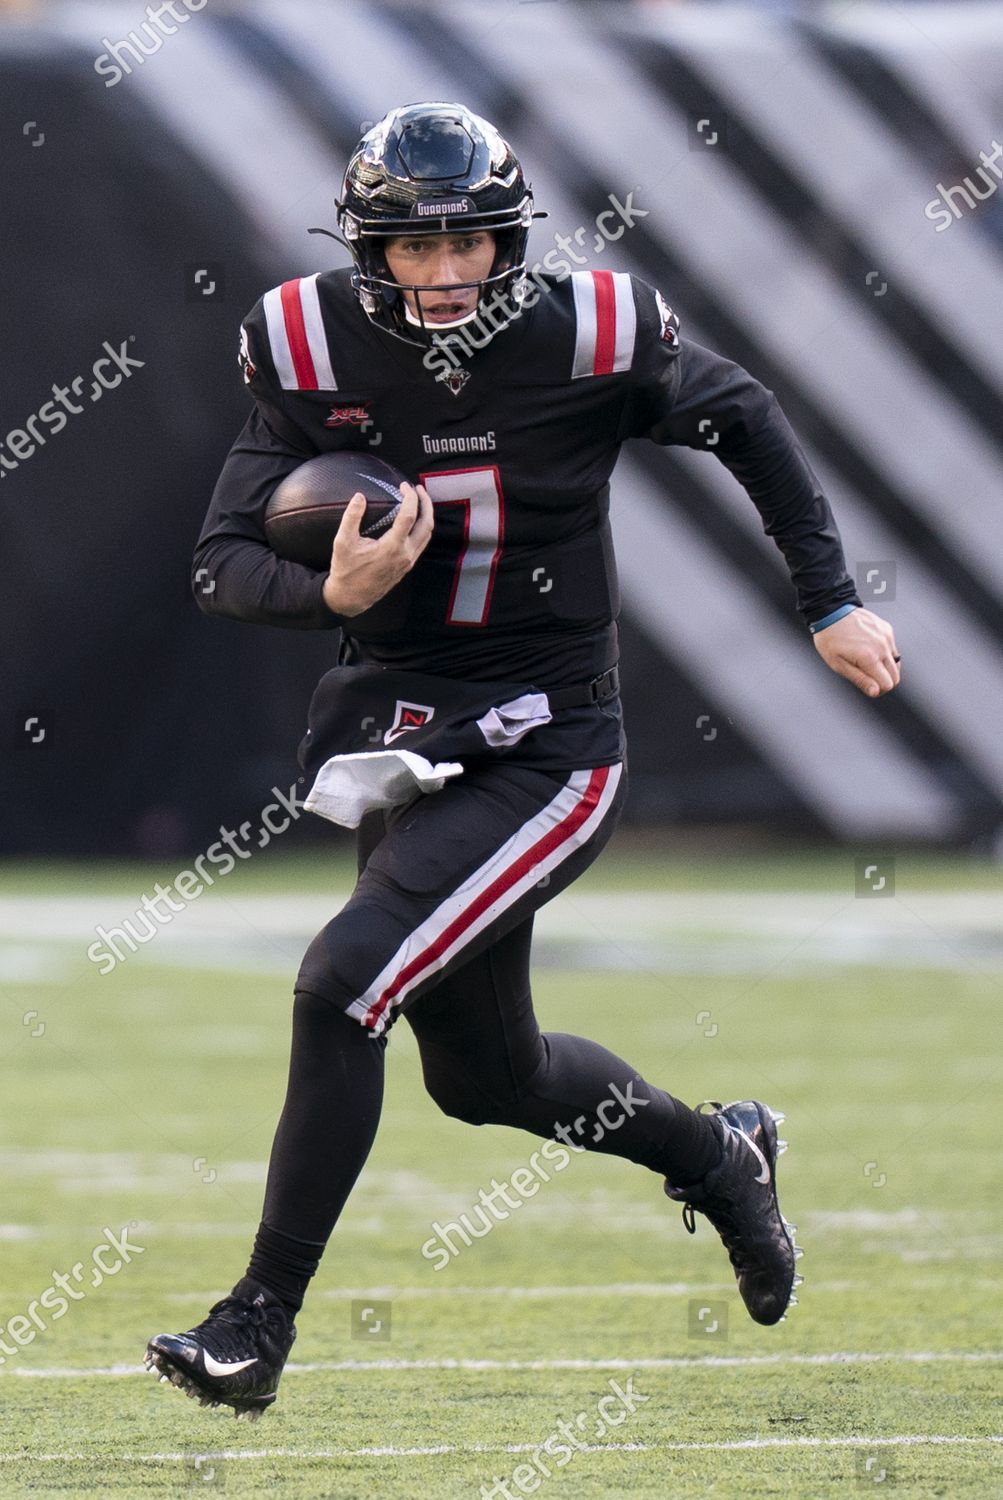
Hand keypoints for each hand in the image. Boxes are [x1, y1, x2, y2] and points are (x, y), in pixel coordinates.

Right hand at [322, 482, 432, 616]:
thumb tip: (359, 496)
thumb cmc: (346, 570)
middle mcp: (405, 554)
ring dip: (426, 515)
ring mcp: (408, 561)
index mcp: (392, 547)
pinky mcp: (407, 566)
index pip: (410, 516)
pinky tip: (413, 520)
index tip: (403, 485)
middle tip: (418, 488)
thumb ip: (351, 517)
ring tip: (419, 501)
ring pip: (427, 535)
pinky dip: (422, 528)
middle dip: (426, 503)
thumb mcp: (343, 542)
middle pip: (427, 524)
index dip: (410, 497)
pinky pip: (422, 543)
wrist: (351, 597)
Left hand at [812, 607, 899, 696]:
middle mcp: (882, 647)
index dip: (878, 690)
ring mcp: (887, 637)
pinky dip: (884, 653)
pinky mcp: (887, 630)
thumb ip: (860, 679)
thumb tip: (876, 692)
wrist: (831, 613)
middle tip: (868, 677)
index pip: (887, 684)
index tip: (868, 687)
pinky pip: (892, 648)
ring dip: (885, 668)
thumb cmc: (830, 639)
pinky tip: (869, 648)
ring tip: (867, 663)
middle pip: (895, 676)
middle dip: (883, 681)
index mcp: (870, 657)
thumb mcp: (838, 664)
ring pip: (896, 663)